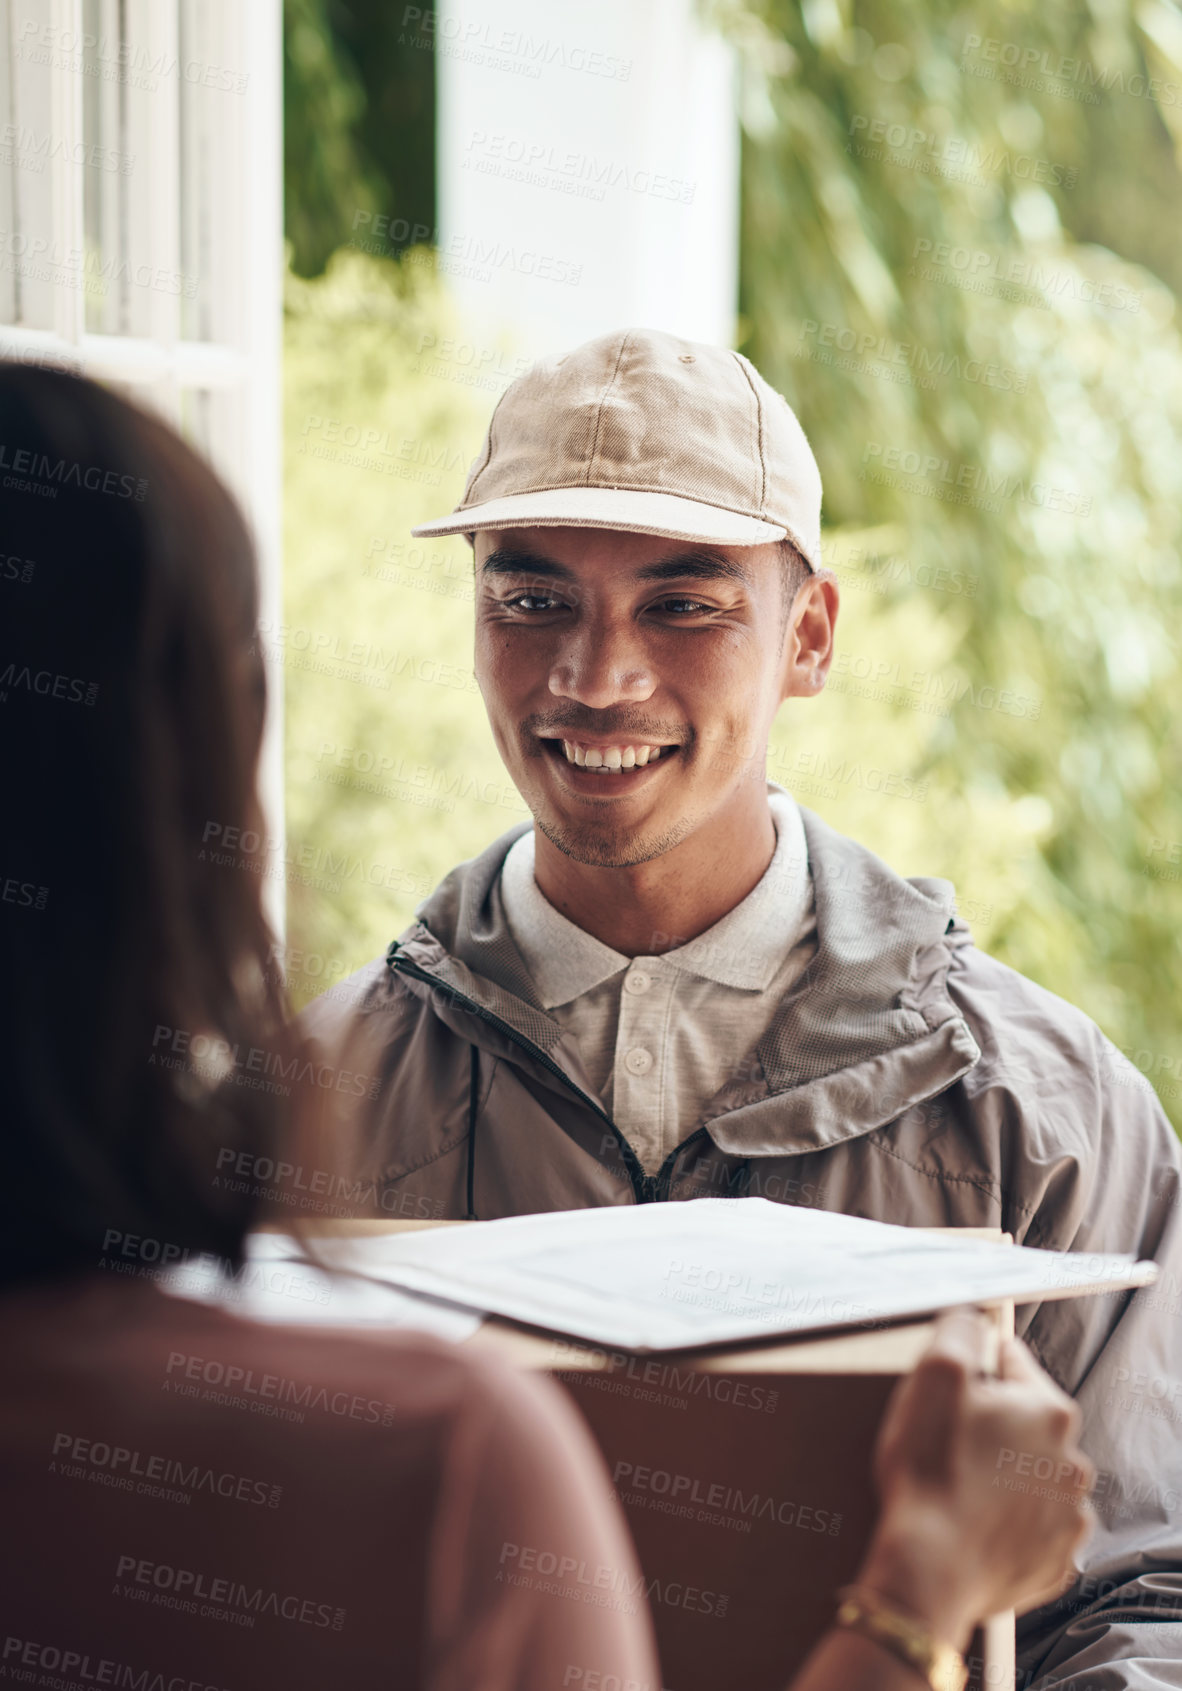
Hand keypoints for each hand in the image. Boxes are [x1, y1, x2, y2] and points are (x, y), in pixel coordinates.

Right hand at [855, 1306, 1094, 1648]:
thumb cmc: (930, 1470)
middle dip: (991, 1424)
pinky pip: (1031, 1528)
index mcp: (1048, 1410)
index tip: (949, 1389)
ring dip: (1002, 1474)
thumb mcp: (934, 1375)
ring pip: (1031, 1475)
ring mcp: (1066, 1516)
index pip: (1013, 1362)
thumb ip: (958, 1329)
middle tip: (946, 1442)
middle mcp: (1071, 1461)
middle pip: (1025, 1422)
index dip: (974, 1368)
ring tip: (957, 1485)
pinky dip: (1006, 1522)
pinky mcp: (1054, 1561)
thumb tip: (972, 1318)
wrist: (928, 1567)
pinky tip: (973, 1521)